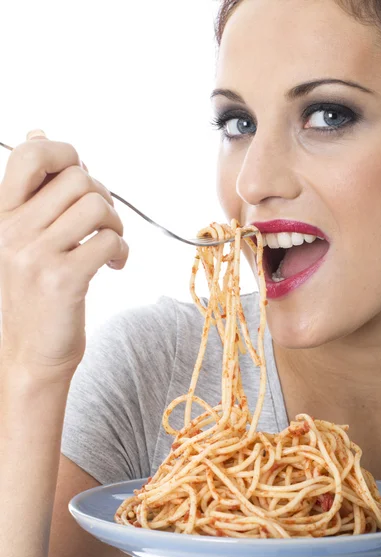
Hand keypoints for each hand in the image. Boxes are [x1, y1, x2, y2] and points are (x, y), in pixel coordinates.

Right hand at [0, 130, 128, 381]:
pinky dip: (121, 251)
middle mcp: (13, 229)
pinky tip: (112, 265)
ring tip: (109, 245)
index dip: (66, 153)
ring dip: (115, 224)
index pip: (30, 155)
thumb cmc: (36, 292)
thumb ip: (34, 189)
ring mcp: (36, 254)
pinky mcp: (62, 279)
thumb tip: (39, 130)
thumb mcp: (25, 237)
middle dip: (103, 196)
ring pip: (97, 205)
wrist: (32, 352)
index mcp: (3, 214)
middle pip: (79, 178)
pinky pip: (108, 240)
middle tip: (103, 223)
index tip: (80, 176)